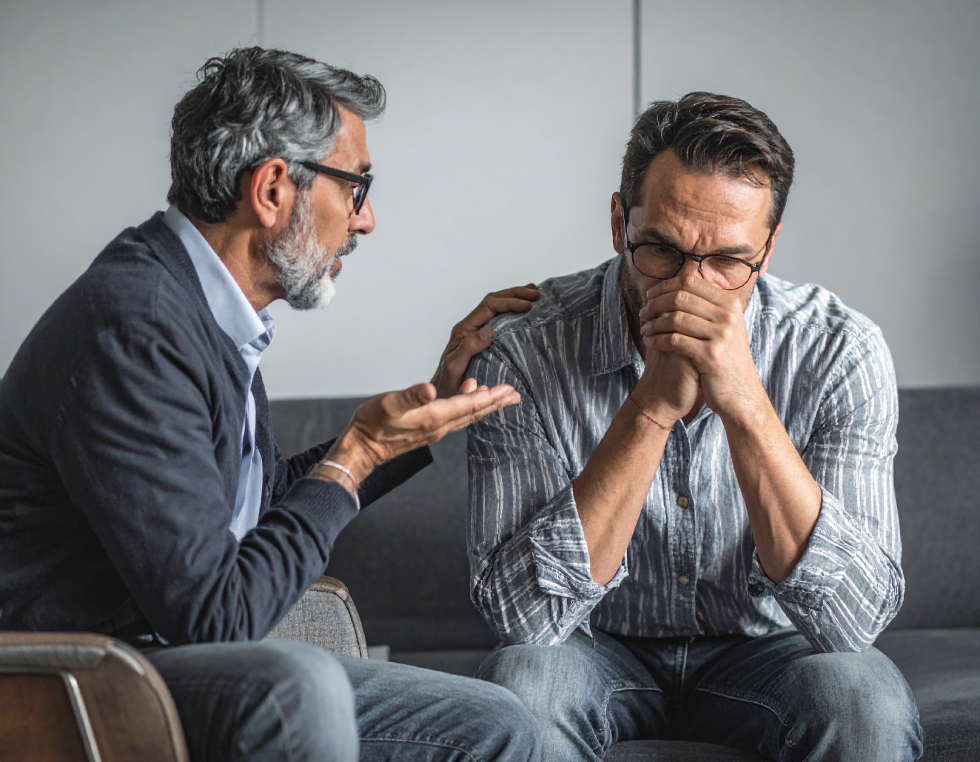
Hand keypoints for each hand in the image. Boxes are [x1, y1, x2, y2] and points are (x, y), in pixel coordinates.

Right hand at [315, 381, 520, 489]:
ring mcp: (435, 429)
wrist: (362, 447)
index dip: (490, 396)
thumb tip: (431, 390)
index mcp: (435, 416)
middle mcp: (440, 425)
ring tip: (499, 397)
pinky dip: (467, 406)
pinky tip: (467, 396)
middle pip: (474, 412)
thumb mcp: (390, 404)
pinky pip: (456, 417)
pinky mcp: (428, 429)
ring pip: (467, 415)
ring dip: (485, 405)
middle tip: (515, 395)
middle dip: (496, 402)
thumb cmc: (373, 424)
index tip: (509, 389)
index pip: (470, 404)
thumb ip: (412, 396)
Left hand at [431, 285, 537, 398]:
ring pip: (496, 307)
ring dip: (514, 298)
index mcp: (464, 329)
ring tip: (534, 295)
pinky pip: (498, 319)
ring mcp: (476, 332)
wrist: (442, 393)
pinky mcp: (483, 340)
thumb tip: (490, 330)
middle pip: (493, 300)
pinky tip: (524, 311)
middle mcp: (470, 326)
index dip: (509, 302)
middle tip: (536, 294)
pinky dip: (512, 311)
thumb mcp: (455, 365)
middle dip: (515, 294)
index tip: (527, 305)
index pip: (489, 306)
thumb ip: (469, 347)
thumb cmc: (448, 382)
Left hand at [639, 275, 765, 420]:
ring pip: (675, 318)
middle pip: (680, 297)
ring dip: (654, 323)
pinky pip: (674, 340)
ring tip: (644, 329)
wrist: (741, 394)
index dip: (665, 285)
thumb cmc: (726, 359)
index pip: (690, 282)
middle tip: (643, 313)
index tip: (649, 294)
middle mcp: (728, 316)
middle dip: (655, 304)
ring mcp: (721, 335)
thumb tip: (681, 281)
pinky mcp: (711, 355)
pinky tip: (650, 342)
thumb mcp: (724, 327)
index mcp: (730, 304)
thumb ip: (707, 306)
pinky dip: (658, 339)